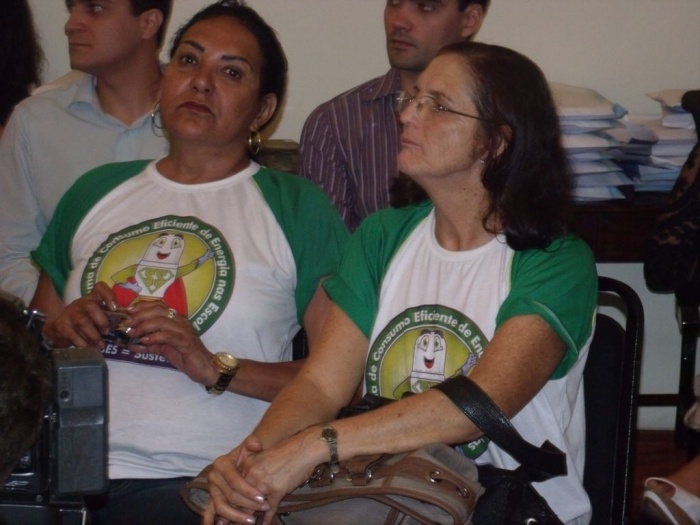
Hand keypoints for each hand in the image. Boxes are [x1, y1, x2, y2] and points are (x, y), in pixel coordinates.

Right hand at [46, 282, 117, 347]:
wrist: (61, 327)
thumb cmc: (86, 320)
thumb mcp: (97, 314)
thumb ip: (111, 316)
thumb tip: (128, 324)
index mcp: (92, 298)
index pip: (99, 288)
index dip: (108, 295)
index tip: (115, 308)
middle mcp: (80, 303)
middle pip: (90, 305)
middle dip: (101, 321)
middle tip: (107, 332)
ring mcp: (69, 314)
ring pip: (82, 322)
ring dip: (94, 335)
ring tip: (101, 345)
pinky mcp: (62, 326)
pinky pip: (73, 335)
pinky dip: (83, 343)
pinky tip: (89, 348)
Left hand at [124, 301, 217, 385]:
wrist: (204, 367)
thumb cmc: (185, 356)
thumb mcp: (163, 348)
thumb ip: (148, 344)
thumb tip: (129, 343)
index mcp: (176, 319)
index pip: (159, 305)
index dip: (142, 306)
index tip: (127, 311)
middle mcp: (181, 321)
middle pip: (159, 310)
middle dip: (140, 315)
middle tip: (126, 323)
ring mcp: (184, 331)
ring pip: (162, 321)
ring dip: (144, 325)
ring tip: (131, 332)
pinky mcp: (186, 342)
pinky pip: (168, 336)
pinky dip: (154, 337)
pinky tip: (144, 341)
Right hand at [204, 436, 269, 524]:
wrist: (241, 460)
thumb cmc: (249, 455)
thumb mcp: (251, 447)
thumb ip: (253, 444)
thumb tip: (256, 445)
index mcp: (221, 464)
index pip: (235, 481)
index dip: (248, 491)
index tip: (263, 498)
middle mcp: (213, 477)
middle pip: (229, 496)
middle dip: (247, 505)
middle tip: (263, 509)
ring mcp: (211, 490)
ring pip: (221, 507)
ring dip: (236, 516)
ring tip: (251, 521)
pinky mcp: (212, 499)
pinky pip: (210, 513)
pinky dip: (212, 521)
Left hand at [206, 430, 324, 524]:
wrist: (305, 448)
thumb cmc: (286, 451)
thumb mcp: (263, 456)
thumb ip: (252, 470)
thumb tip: (244, 489)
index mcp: (246, 465)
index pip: (232, 489)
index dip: (228, 504)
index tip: (226, 515)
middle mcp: (251, 474)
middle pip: (238, 501)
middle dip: (236, 515)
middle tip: (232, 524)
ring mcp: (263, 484)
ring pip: (251, 508)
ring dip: (249, 519)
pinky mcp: (277, 491)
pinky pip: (269, 510)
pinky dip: (267, 519)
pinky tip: (265, 524)